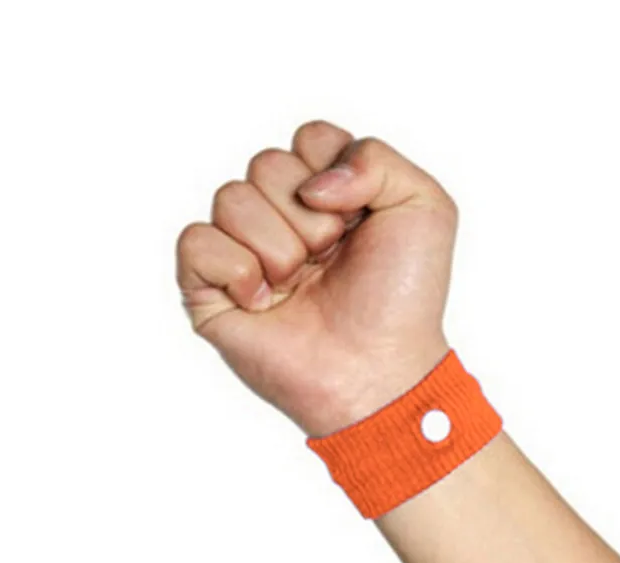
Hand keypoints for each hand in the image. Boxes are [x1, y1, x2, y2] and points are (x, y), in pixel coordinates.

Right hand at [176, 121, 457, 435]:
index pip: (308, 139)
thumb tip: (307, 183)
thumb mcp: (423, 207)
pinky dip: (235, 269)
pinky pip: (196, 242)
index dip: (333, 175)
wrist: (377, 367)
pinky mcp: (211, 290)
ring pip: (231, 197)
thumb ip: (374, 157)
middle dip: (308, 217)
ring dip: (278, 246)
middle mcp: (282, 218)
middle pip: (266, 163)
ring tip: (298, 285)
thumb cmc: (403, 298)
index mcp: (328, 195)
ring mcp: (245, 253)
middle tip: (329, 259)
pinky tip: (263, 301)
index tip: (357, 221)